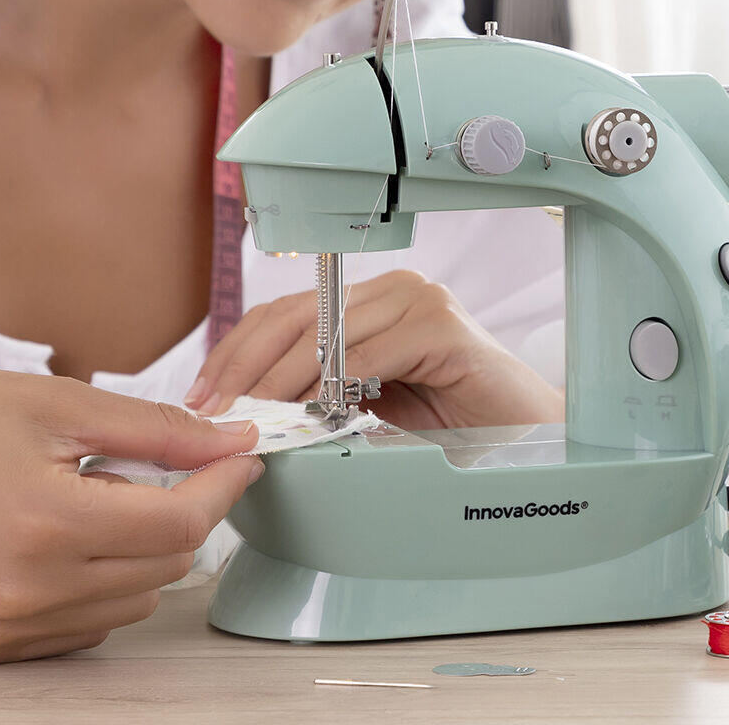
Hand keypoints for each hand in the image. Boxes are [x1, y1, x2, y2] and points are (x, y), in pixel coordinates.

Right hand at [0, 365, 260, 666]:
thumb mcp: (66, 405)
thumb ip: (162, 431)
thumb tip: (232, 442)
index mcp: (47, 526)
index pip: (180, 525)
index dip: (223, 485)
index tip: (240, 456)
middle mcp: (25, 592)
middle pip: (166, 564)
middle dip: (184, 510)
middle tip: (163, 466)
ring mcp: (5, 627)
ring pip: (136, 599)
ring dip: (144, 549)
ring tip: (97, 497)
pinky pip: (90, 622)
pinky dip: (104, 581)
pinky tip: (72, 536)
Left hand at [185, 269, 563, 430]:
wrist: (524, 438)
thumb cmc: (450, 423)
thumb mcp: (368, 405)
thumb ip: (319, 394)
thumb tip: (244, 414)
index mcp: (370, 301)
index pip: (283, 312)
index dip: (235, 352)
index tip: (204, 397)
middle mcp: (393, 290)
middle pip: (295, 316)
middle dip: (245, 369)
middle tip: (217, 415)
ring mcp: (420, 302)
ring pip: (325, 336)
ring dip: (281, 385)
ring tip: (256, 424)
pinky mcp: (443, 328)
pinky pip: (370, 355)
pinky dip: (333, 388)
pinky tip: (314, 418)